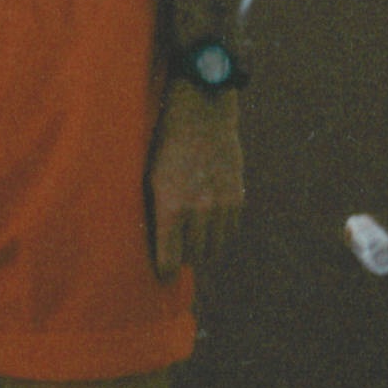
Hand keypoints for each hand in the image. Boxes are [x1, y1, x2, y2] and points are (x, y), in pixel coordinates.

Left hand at [146, 84, 242, 275]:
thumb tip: (154, 244)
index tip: (163, 274)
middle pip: (194, 256)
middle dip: (184, 256)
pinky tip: (207, 220)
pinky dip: (219, 231)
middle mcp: (198, 209)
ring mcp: (221, 204)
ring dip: (203, 245)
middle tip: (176, 250)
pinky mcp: (237, 197)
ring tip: (192, 236)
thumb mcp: (150, 177)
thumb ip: (154, 211)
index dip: (165, 270)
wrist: (201, 114)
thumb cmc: (165, 145)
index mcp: (170, 206)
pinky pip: (229, 230)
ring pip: (215, 246)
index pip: (170, 257)